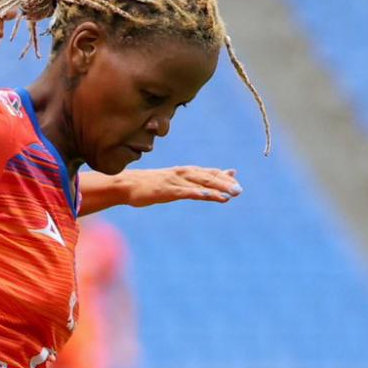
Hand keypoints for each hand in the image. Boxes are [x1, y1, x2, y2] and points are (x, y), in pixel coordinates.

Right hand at [122, 165, 239, 206]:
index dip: (224, 177)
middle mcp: (183, 173)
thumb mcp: (174, 181)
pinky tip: (210, 195)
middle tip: (239, 191)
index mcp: (185, 172)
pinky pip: (186, 192)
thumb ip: (194, 180)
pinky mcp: (167, 190)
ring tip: (231, 195)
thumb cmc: (151, 184)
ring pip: (200, 183)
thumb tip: (213, 177)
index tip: (237, 182)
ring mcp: (175, 181)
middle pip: (208, 177)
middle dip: (224, 183)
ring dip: (216, 188)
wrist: (127, 185)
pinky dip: (199, 192)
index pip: (209, 173)